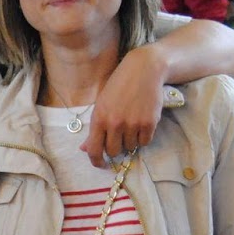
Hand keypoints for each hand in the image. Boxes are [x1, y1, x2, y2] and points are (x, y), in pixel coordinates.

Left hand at [82, 44, 163, 166]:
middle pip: (113, 151)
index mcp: (99, 118)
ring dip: (131, 140)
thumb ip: (94, 128)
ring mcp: (132, 123)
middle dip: (116, 147)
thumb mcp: (101, 104)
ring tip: (132, 123)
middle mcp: (114, 123)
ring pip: (130, 147)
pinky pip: (145, 142)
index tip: (101, 164)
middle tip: (120, 136)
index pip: (94, 149)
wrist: (144, 70)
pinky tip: (142, 123)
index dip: (96, 161)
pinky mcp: (149, 123)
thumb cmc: (119, 86)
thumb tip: (84, 149)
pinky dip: (143, 137)